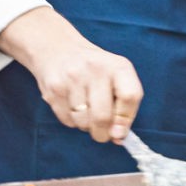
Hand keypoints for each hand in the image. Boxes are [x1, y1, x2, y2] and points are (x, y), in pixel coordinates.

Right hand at [0, 7, 142, 141]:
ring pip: (83, 123)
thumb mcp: (115, 77)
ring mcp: (73, 78)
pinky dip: (71, 122)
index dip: (125, 120)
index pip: (130, 96)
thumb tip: (118, 137)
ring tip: (85, 111)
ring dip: (86, 127)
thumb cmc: (93, 69)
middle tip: (101, 133)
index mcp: (118, 66)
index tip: (120, 132)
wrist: (57, 48)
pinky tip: (71, 106)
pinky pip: (67, 120)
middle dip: (103, 134)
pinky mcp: (55, 88)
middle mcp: (96, 69)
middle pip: (103, 117)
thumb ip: (123, 105)